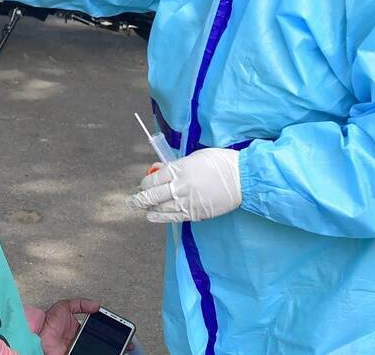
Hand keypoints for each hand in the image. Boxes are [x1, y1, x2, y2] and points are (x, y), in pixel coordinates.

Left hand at [38, 298, 100, 354]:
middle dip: (99, 336)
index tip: (106, 324)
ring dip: (94, 345)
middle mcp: (75, 337)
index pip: (91, 327)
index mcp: (75, 326)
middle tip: (105, 335)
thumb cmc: (48, 321)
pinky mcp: (73, 352)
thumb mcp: (64, 306)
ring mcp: (74, 345)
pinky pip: (83, 351)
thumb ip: (80, 304)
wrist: (40, 334)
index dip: (98, 326)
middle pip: (92, 337)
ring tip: (101, 343)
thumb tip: (95, 305)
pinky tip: (90, 348)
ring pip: (89, 346)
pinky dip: (87, 350)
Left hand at [127, 148, 241, 222]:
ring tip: (141, 207)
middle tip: (132, 201)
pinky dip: (160, 217)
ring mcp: (187, 202)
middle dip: (139, 199)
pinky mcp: (196, 213)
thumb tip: (159, 169)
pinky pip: (173, 217)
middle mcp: (180, 187)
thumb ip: (175, 165)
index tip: (142, 184)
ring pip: (160, 208)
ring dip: (148, 208)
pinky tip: (152, 216)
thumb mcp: (194, 157)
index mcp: (179, 169)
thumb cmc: (219, 163)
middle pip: (152, 195)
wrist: (243, 179)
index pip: (153, 179)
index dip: (144, 183)